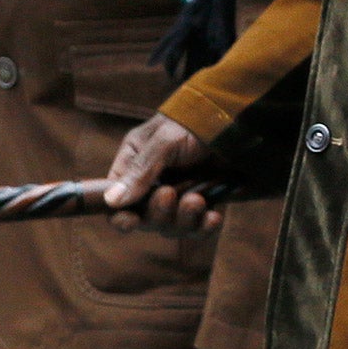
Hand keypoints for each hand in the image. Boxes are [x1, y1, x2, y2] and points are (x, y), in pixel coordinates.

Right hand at [104, 114, 219, 233]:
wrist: (236, 120)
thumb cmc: (194, 123)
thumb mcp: (164, 141)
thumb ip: (140, 171)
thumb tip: (111, 201)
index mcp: (135, 165)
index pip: (117, 202)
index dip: (121, 216)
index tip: (131, 222)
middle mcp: (154, 185)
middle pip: (145, 219)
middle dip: (158, 213)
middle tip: (170, 194)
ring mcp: (180, 196)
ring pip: (171, 227)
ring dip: (183, 219)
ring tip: (197, 199)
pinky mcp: (205, 204)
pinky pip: (199, 228)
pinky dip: (204, 227)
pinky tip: (213, 217)